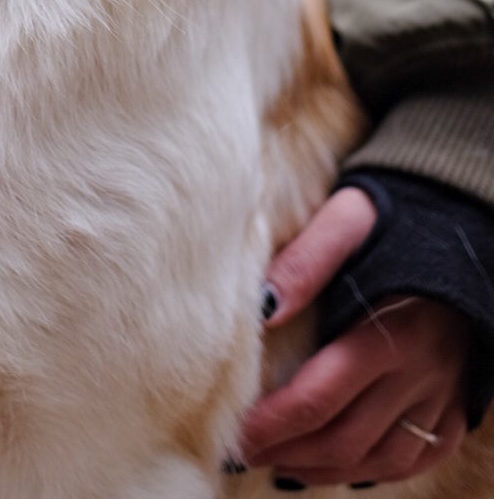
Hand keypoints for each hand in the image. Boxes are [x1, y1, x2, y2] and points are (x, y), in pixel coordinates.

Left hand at [238, 186, 470, 485]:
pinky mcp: (453, 406)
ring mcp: (440, 397)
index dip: (270, 424)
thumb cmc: (395, 221)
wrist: (458, 224)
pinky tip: (333, 464)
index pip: (318, 399)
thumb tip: (260, 308)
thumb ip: (304, 260)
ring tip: (277, 461)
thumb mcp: (347, 220)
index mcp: (390, 335)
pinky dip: (370, 472)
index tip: (233, 432)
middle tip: (243, 452)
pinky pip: (413, 459)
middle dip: (284, 452)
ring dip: (321, 469)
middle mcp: (419, 376)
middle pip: (343, 440)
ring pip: (377, 460)